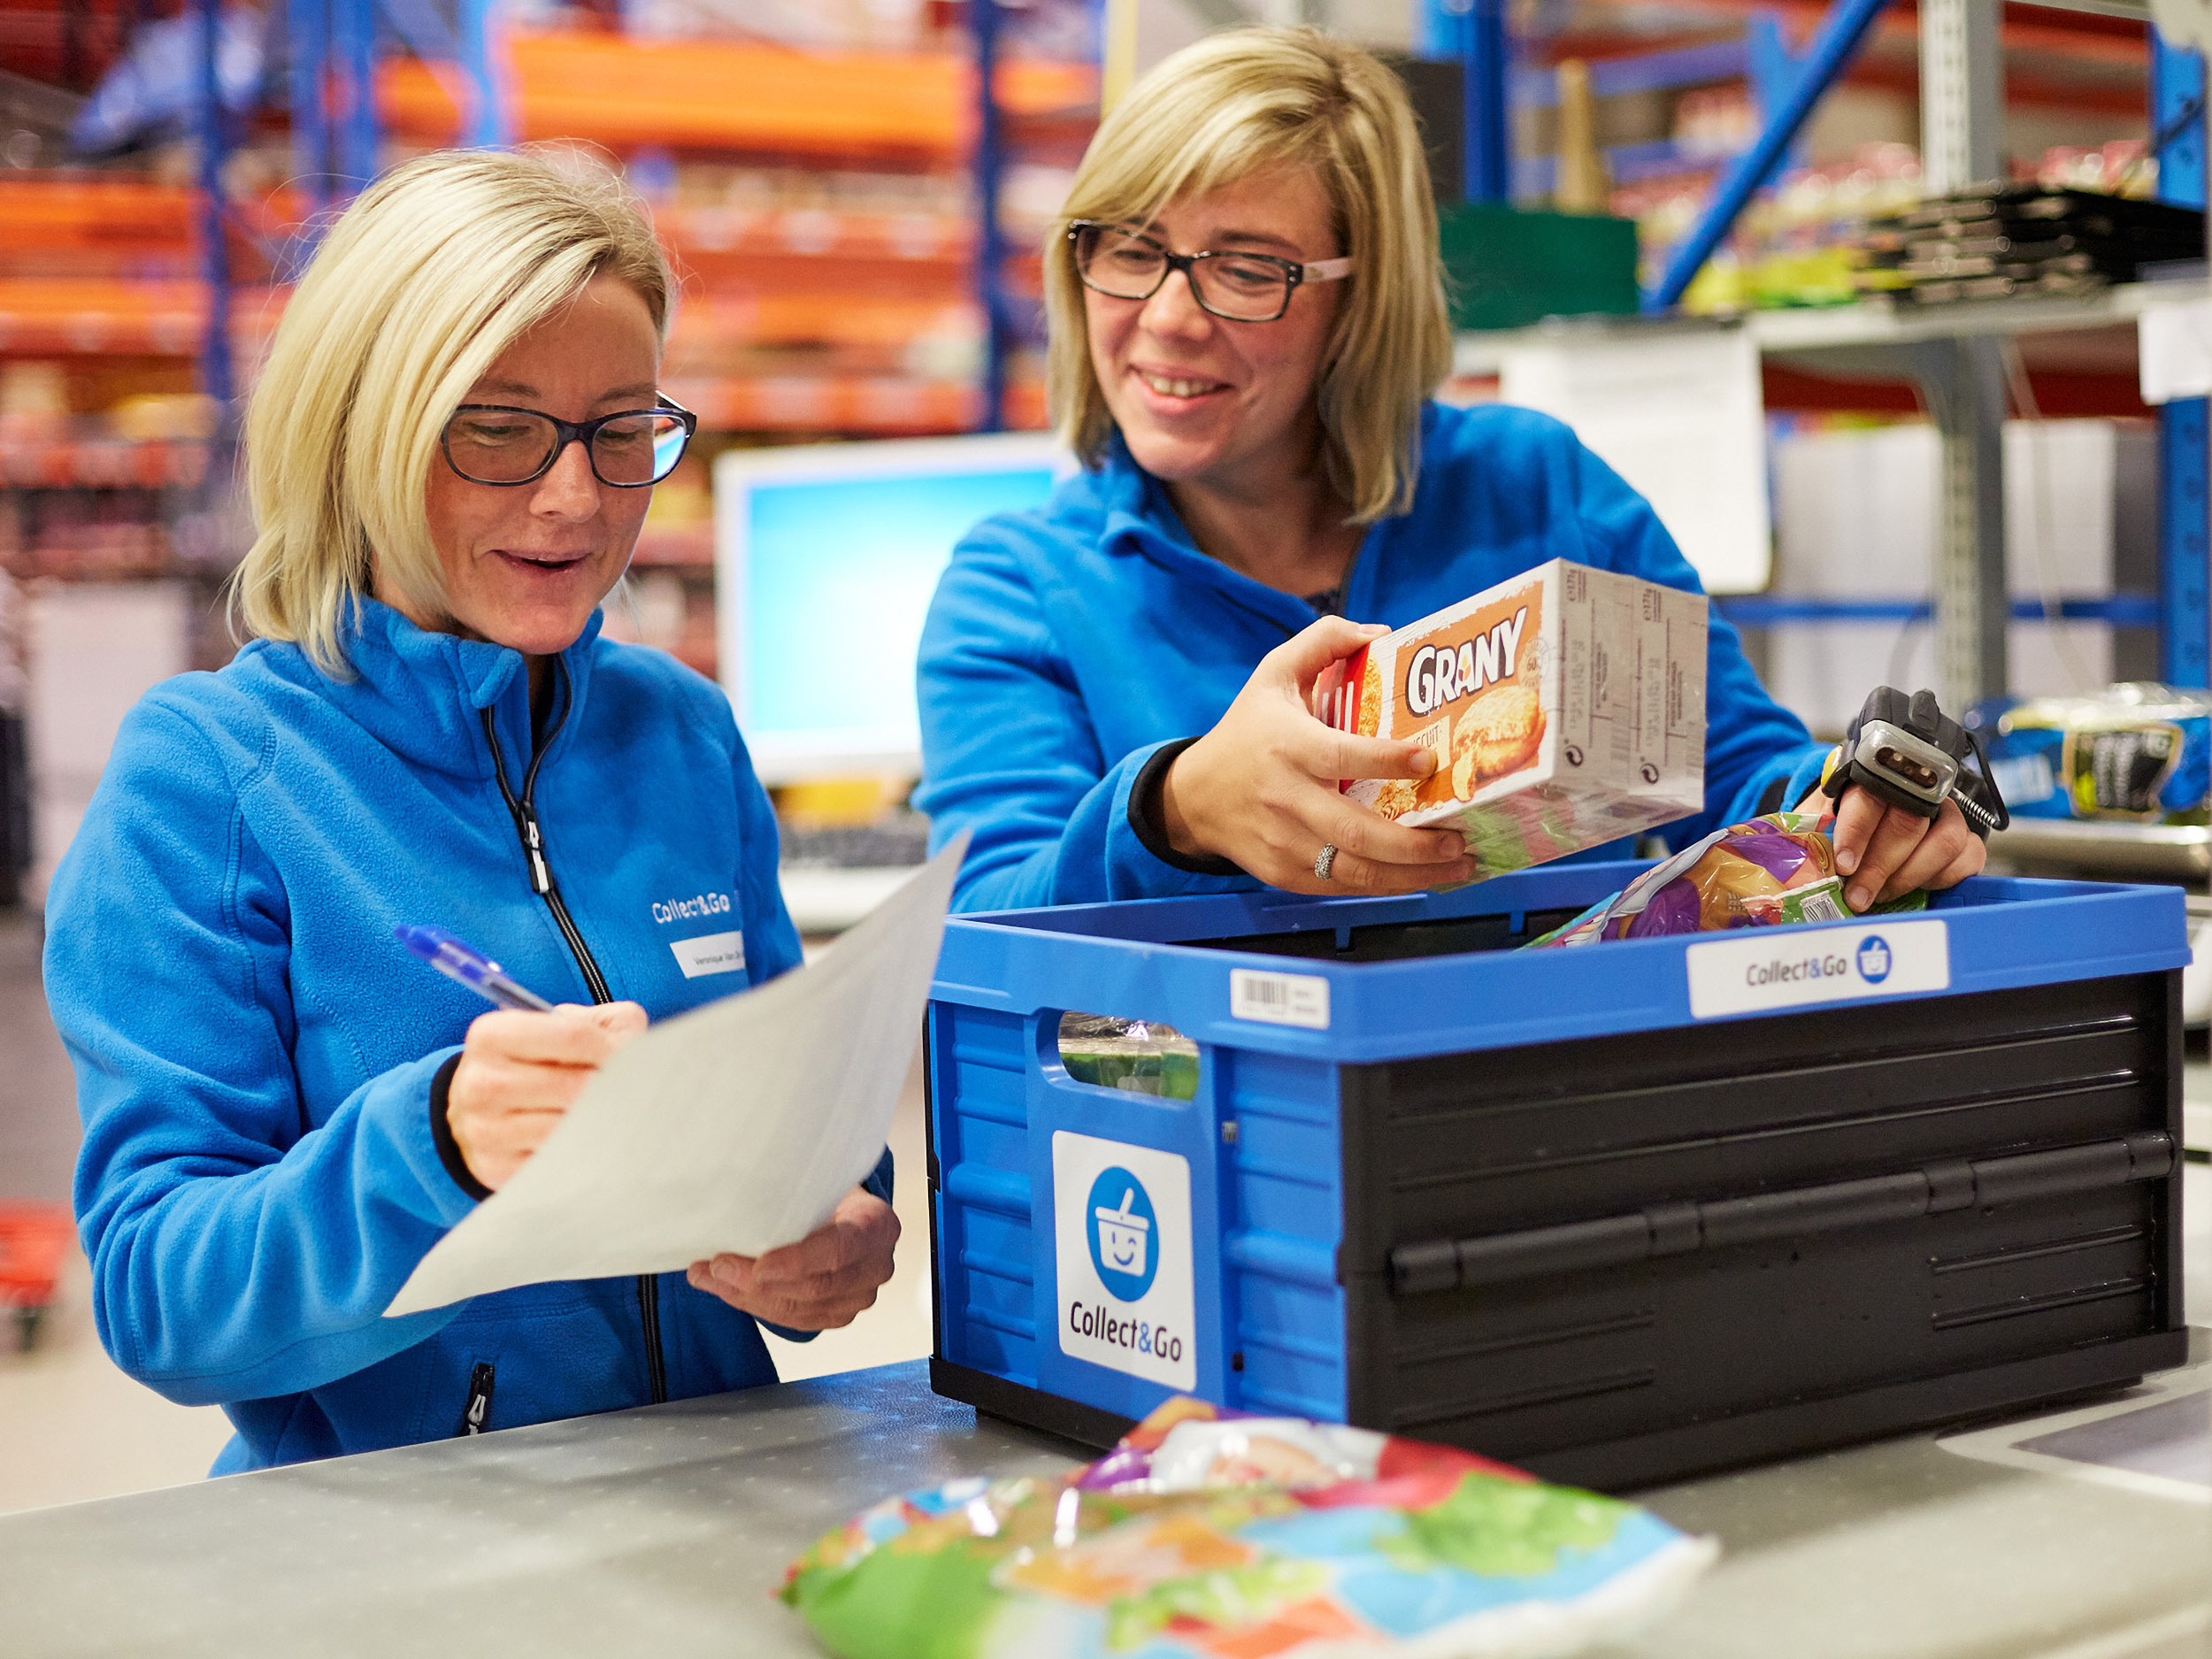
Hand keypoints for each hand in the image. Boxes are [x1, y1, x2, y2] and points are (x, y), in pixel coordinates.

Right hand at [446, 1001, 647, 1190]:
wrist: (486, 1110)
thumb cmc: (538, 1063)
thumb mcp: (565, 1027)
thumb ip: (608, 1025)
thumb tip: (637, 1049)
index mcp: (493, 1035)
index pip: (573, 1035)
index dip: (614, 1047)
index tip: (632, 1057)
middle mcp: (481, 1082)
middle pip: (574, 1086)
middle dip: (613, 1088)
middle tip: (634, 1091)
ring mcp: (485, 1131)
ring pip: (567, 1128)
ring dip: (602, 1122)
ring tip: (616, 1114)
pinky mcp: (498, 1169)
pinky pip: (558, 1162)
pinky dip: (584, 1152)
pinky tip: (593, 1140)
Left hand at [687, 1186, 899, 1331]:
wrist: (848, 1213)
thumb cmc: (831, 1192)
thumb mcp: (821, 1180)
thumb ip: (791, 1189)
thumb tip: (731, 1188)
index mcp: (878, 1225)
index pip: (841, 1249)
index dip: (799, 1261)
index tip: (758, 1265)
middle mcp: (877, 1266)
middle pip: (816, 1286)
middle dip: (758, 1281)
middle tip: (715, 1266)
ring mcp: (859, 1297)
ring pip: (798, 1308)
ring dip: (745, 1294)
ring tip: (707, 1276)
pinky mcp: (838, 1316)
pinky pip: (791, 1320)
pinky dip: (753, 1304)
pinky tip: (725, 1288)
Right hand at [1159, 616, 1477, 894]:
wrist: (1194, 796)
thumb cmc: (1246, 731)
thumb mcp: (1273, 675)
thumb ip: (1323, 642)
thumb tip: (1381, 633)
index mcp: (1288, 745)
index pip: (1342, 757)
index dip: (1388, 761)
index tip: (1430, 760)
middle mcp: (1286, 798)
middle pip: (1356, 831)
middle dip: (1415, 844)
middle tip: (1460, 837)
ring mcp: (1284, 842)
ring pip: (1354, 869)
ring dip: (1412, 874)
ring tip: (1457, 864)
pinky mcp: (1283, 873)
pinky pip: (1339, 885)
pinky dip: (1384, 886)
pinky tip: (1421, 877)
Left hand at [1822, 787, 1985, 910]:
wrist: (1861, 838)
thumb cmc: (1837, 832)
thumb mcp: (1817, 829)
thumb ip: (1812, 837)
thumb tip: (1802, 861)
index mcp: (1872, 782)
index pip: (1870, 798)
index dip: (1857, 832)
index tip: (1844, 864)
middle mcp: (1915, 792)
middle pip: (1909, 823)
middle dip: (1880, 866)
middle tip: (1858, 895)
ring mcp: (1945, 815)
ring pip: (1945, 839)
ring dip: (1910, 875)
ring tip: (1883, 893)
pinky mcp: (1966, 840)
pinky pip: (1969, 857)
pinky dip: (1943, 878)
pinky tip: (1918, 888)